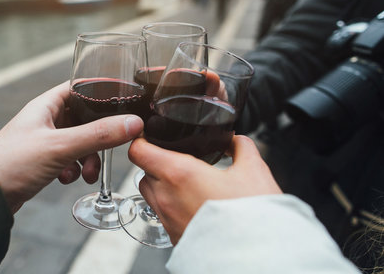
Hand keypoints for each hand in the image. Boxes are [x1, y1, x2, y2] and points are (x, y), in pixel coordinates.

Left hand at [0, 81, 143, 213]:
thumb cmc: (11, 163)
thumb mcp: (61, 146)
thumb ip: (98, 135)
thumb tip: (132, 123)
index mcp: (46, 105)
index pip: (79, 87)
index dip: (99, 92)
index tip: (120, 101)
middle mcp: (45, 119)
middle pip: (84, 118)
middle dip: (98, 136)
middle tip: (109, 148)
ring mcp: (44, 140)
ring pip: (78, 141)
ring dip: (88, 157)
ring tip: (86, 173)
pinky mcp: (42, 160)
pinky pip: (68, 158)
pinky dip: (73, 168)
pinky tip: (66, 179)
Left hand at [128, 135, 281, 243]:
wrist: (254, 256)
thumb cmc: (251, 215)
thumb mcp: (253, 170)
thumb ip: (241, 147)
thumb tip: (235, 141)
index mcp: (178, 173)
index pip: (138, 151)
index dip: (143, 140)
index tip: (153, 137)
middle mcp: (166, 197)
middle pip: (144, 172)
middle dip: (156, 163)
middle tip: (179, 160)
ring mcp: (167, 219)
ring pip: (151, 194)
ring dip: (162, 185)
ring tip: (187, 183)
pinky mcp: (173, 237)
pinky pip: (163, 215)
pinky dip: (172, 206)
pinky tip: (194, 205)